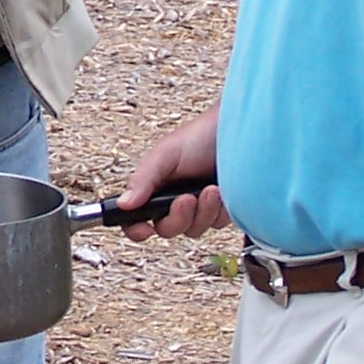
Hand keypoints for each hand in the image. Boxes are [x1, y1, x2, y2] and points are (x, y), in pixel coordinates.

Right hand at [117, 107, 227, 240]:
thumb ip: (143, 179)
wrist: (239, 133)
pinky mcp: (221, 210)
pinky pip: (216, 224)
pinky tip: (222, 192)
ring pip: (194, 229)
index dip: (136, 228)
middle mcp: (173, 200)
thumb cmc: (200, 135)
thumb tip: (124, 203)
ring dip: (203, 212)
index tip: (145, 229)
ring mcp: (198, 207)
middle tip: (186, 198)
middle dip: (178, 217)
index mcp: (154, 187)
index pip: (135, 217)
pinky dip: (220, 211)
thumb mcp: (165, 154)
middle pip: (167, 229)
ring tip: (210, 189)